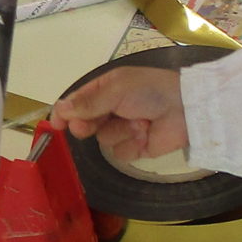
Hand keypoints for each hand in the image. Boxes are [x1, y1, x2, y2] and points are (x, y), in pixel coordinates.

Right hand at [51, 66, 189, 163]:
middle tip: (86, 127)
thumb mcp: (116, 90)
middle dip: (87, 125)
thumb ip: (87, 102)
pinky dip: (132, 144)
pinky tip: (146, 134)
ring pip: (104, 139)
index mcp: (107, 88)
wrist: (185, 109)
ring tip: (139, 122)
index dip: (65, 112)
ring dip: (119, 131)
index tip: (56, 125)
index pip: (78, 102)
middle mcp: (113, 108)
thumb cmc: (149, 91)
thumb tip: (59, 108)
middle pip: (86, 123)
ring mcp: (124, 129)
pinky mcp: (136, 147)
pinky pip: (121, 152)